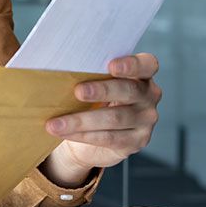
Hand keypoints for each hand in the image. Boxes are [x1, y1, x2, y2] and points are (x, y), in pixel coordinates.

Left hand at [40, 53, 160, 187]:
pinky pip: (108, 138)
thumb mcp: (94, 82)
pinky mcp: (136, 142)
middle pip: (128, 91)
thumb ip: (88, 73)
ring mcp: (145, 121)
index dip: (132, 64)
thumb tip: (56, 66)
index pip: (147, 65)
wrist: (94, 136)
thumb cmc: (93, 99)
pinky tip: (64, 133)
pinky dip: (83, 135)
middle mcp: (149, 96)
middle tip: (77, 91)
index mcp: (142, 74)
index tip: (111, 65)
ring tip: (56, 122)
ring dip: (81, 120)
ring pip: (114, 118)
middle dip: (101, 90)